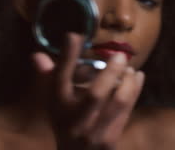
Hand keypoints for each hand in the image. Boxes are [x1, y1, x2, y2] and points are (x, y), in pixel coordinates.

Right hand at [32, 33, 144, 149]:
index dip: (67, 56)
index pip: (59, 79)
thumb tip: (37, 55)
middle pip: (95, 94)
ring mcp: (94, 133)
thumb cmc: (64, 122)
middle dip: (110, 71)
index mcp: (57, 106)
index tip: (74, 35)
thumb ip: (48, 76)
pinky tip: (137, 78)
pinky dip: (135, 91)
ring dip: (128, 82)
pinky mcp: (111, 139)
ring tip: (131, 68)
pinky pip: (127, 111)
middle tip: (120, 55)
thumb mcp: (54, 102)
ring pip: (118, 103)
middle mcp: (74, 121)